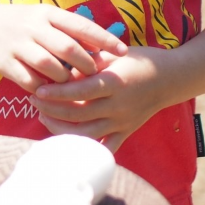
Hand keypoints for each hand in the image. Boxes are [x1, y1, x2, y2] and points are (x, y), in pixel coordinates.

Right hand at [0, 3, 127, 93]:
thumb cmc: (27, 24)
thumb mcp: (47, 17)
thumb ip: (71, 30)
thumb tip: (103, 48)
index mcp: (48, 14)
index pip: (82, 26)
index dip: (104, 39)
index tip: (123, 52)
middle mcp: (33, 27)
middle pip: (67, 47)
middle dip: (86, 64)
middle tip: (96, 74)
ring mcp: (18, 45)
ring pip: (48, 65)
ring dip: (64, 78)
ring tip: (72, 83)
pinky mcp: (6, 63)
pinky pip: (29, 80)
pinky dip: (43, 88)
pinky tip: (51, 91)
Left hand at [30, 47, 170, 151]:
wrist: (171, 78)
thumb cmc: (138, 61)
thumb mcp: (113, 55)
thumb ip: (88, 63)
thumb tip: (60, 70)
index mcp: (114, 83)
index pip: (80, 91)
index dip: (57, 93)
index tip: (37, 91)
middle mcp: (118, 106)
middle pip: (78, 114)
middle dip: (51, 109)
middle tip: (34, 101)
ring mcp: (122, 122)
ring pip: (87, 135)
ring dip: (61, 129)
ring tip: (44, 117)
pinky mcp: (126, 132)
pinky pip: (105, 147)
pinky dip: (87, 150)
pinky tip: (67, 141)